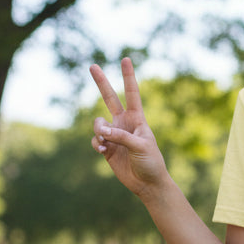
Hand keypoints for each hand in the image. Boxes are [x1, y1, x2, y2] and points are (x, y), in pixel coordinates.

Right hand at [90, 57, 169, 197]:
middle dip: (101, 83)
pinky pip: (96, 140)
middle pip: (109, 98)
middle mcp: (124, 123)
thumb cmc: (151, 162)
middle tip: (92, 65)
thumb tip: (101, 129)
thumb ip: (121, 136)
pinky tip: (104, 151)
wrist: (147, 183)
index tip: (125, 59)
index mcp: (137, 118)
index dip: (128, 76)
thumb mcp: (140, 147)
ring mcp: (115, 135)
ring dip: (99, 131)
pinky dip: (97, 144)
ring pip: (98, 124)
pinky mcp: (107, 148)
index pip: (131, 93)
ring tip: (106, 143)